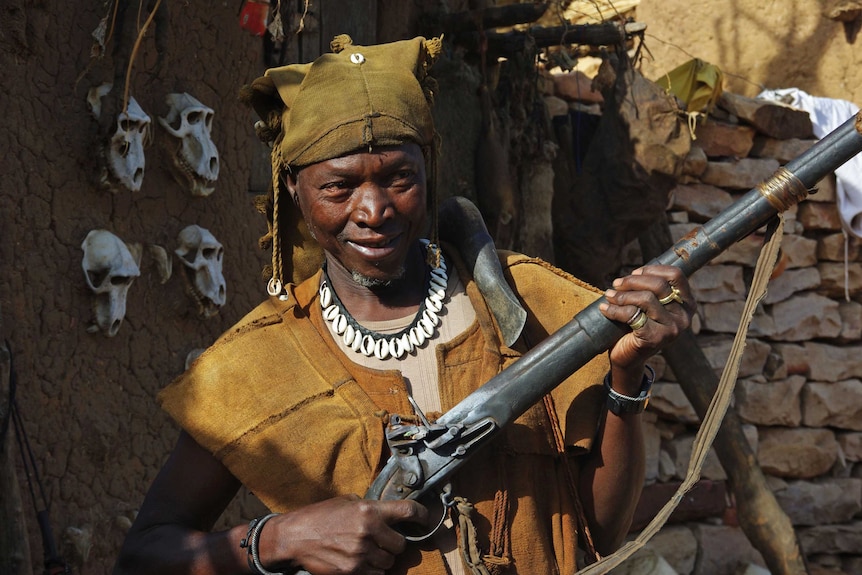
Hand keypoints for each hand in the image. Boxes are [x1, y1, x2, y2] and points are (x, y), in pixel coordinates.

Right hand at [264, 495, 428, 574]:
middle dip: (394, 542)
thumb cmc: (320, 516)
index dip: (422, 514)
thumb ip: (370, 506)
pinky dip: (372, 570)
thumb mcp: (347, 501)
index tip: (426, 518)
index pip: (408, 510)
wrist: (294, 536)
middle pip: (401, 544)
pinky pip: (376, 574)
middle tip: (383, 539)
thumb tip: (390, 512)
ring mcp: (361, 553)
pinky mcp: (352, 571)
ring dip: (383, 558)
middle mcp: (368, 531)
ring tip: (368, 550)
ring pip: (389, 562)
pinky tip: (360, 561)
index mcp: (369, 509)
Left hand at [599, 265, 693, 389]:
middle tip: (616, 284)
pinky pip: (633, 315)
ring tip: (609, 296)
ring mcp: (672, 329)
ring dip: (622, 295)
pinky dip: (615, 310)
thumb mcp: (649, 305)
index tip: (634, 273)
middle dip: (633, 281)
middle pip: (659, 285)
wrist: (628, 357)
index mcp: (687, 304)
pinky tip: (605, 308)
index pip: (676, 275)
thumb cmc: (638, 326)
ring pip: (646, 298)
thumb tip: (634, 273)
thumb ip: (650, 289)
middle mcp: (684, 317)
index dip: (652, 270)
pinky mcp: (655, 338)